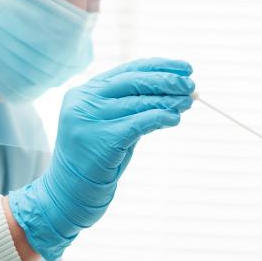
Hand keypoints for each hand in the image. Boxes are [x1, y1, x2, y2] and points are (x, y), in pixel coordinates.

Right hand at [9, 58, 194, 260]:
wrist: (69, 194)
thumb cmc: (98, 159)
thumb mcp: (113, 125)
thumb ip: (135, 108)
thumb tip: (177, 93)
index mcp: (85, 92)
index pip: (128, 69)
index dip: (159, 66)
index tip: (186, 68)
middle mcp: (83, 101)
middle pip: (133, 81)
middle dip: (166, 81)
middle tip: (192, 85)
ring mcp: (88, 119)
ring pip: (137, 102)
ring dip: (168, 100)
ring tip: (189, 101)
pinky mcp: (99, 139)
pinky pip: (137, 123)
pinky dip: (159, 118)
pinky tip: (175, 119)